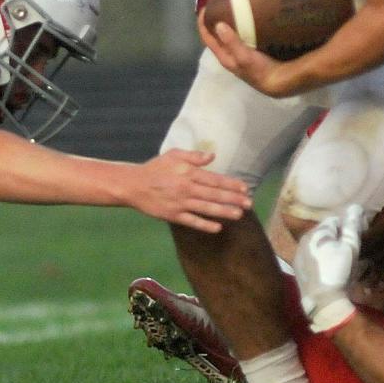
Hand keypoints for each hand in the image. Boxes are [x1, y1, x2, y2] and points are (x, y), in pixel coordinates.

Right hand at [134, 149, 251, 233]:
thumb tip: (213, 156)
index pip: (215, 179)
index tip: (245, 188)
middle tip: (249, 203)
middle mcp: (187, 188)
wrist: (134, 185)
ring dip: (224, 212)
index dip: (231, 184)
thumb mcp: (174, 155)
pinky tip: (217, 227)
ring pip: (206, 208)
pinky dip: (205, 225)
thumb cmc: (156, 168)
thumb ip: (194, 156)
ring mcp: (180, 203)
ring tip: (239, 214)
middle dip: (233, 199)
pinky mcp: (173, 215)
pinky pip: (192, 221)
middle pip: (214, 195)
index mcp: (188, 173)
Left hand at [197, 11, 293, 97]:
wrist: (278, 82)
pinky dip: (239, 27)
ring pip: (228, 37)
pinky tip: (246, 20)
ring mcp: (240, 54)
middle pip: (216, 37)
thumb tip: (218, 24)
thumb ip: (232, 42)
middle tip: (218, 5)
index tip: (204, 8)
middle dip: (214, 22)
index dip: (202, 24)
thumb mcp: (245, 56)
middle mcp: (229, 55)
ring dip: (227, 24)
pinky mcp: (250, 52)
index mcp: (224, 57)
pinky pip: (240, 37)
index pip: (207, 39)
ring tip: (231, 9)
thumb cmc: (260, 71)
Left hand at [293, 205, 366, 334]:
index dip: (346, 228)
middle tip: (347, 250)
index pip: (334, 220)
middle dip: (335, 237)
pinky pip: (310, 255)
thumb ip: (352, 226)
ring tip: (337, 260)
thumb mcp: (350, 247)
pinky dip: (318, 257)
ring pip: (315, 243)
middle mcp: (303, 238)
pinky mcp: (296, 266)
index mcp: (316, 232)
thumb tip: (355, 207)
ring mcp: (298, 253)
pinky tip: (326, 268)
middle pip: (323, 232)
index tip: (354, 239)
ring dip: (326, 247)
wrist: (322, 300)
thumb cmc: (339, 271)